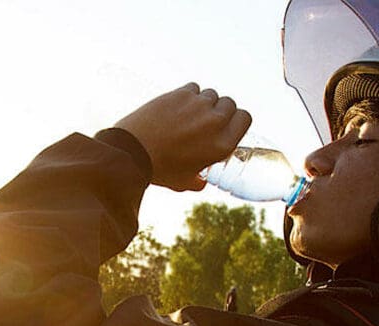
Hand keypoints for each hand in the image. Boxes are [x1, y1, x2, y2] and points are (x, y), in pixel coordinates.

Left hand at [115, 83, 251, 190]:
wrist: (133, 152)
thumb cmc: (159, 170)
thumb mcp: (183, 182)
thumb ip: (198, 181)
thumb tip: (201, 182)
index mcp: (222, 144)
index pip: (245, 118)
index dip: (237, 120)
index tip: (227, 125)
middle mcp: (215, 122)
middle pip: (230, 104)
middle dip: (220, 111)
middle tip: (205, 122)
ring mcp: (199, 105)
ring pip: (211, 95)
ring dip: (203, 103)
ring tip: (188, 116)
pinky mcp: (181, 94)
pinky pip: (194, 89)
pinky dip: (188, 96)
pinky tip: (177, 108)